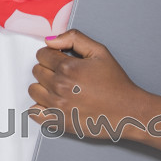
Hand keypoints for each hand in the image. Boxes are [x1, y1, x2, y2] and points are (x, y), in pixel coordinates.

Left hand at [28, 29, 147, 140]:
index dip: (52, 55)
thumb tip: (50, 40)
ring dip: (43, 87)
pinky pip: (34, 112)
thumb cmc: (116, 83)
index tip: (61, 59)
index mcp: (68, 67)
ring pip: (33, 90)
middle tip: (65, 74)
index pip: (42, 54)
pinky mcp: (58, 121)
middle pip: (37, 71)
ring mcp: (57, 105)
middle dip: (48, 69)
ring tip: (59, 88)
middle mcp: (59, 86)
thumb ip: (74, 39)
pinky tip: (52, 103)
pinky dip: (39, 107)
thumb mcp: (100, 52)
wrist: (127, 111)